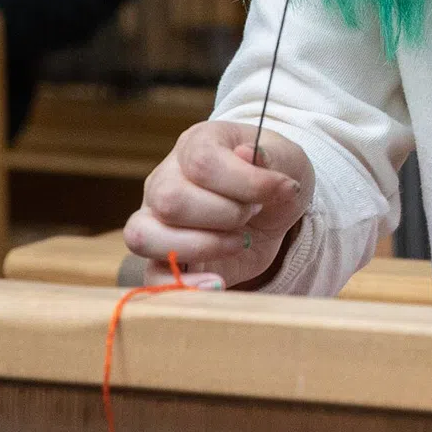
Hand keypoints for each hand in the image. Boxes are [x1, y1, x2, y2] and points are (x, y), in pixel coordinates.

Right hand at [126, 118, 313, 286]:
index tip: (277, 189)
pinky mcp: (163, 258)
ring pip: (144, 236)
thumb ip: (272, 156)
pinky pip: (152, 278)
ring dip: (201, 246)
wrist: (272, 209)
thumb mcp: (287, 159)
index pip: (201, 162)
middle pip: (170, 200)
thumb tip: (248, 154)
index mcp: (195, 145)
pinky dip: (184, 285)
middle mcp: (164, 180)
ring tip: (238, 242)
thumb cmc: (273, 176)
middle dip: (226, 214)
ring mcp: (156, 220)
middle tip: (252, 214)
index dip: (244, 182)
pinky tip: (217, 282)